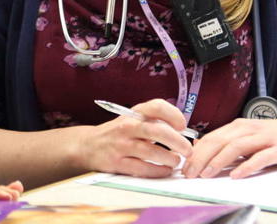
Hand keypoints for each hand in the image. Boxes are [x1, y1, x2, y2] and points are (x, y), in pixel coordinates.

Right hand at [76, 99, 192, 177]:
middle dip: (177, 141)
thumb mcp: (133, 120)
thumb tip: (183, 132)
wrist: (89, 145)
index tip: (183, 126)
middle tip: (188, 150)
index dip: (174, 115)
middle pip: (156, 131)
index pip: (157, 106)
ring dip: (169, 159)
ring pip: (151, 152)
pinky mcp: (117, 163)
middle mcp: (127, 126)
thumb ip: (155, 122)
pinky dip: (158, 171)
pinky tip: (165, 170)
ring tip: (175, 161)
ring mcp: (121, 145)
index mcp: (134, 113)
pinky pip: (142, 169)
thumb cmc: (119, 133)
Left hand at [182, 115, 276, 178]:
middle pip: (219, 141)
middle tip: (190, 173)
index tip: (184, 166)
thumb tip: (200, 147)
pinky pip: (260, 157)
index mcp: (238, 126)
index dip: (195, 152)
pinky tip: (236, 175)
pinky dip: (247, 166)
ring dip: (218, 161)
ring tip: (206, 174)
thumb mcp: (249, 135)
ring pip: (235, 147)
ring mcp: (264, 138)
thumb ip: (228, 141)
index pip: (211, 138)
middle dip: (201, 158)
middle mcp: (248, 129)